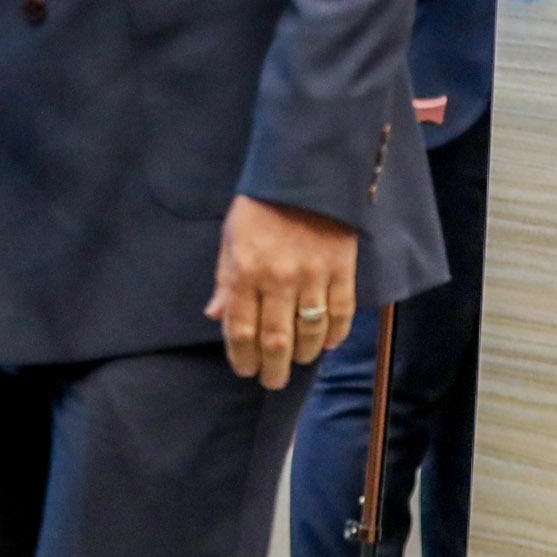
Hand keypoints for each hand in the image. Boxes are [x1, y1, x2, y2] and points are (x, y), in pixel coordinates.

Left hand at [206, 195, 357, 389]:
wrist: (305, 174)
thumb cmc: (261, 207)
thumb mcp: (231, 237)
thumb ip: (225, 280)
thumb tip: (215, 315)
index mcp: (246, 271)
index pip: (241, 329)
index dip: (241, 357)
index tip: (245, 370)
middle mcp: (278, 279)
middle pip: (276, 341)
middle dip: (273, 369)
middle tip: (272, 382)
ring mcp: (313, 276)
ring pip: (310, 332)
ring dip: (303, 355)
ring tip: (298, 362)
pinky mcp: (342, 270)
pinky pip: (341, 313)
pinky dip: (335, 334)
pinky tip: (326, 343)